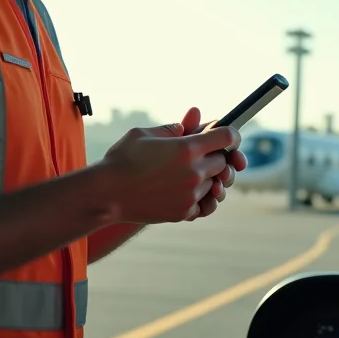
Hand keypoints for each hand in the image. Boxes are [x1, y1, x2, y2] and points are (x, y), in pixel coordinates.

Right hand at [99, 108, 239, 224]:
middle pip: (224, 162)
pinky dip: (200, 198)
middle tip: (200, 155)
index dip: (232, 134)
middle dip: (216, 156)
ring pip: (215, 184)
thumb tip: (188, 125)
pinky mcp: (184, 212)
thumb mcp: (144, 134)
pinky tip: (187, 191)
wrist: (107, 194)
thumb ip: (171, 129)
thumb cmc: (122, 160)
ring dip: (206, 178)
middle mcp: (194, 172)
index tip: (228, 137)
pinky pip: (204, 205)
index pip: (228, 137)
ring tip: (186, 174)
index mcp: (187, 148)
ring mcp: (191, 195)